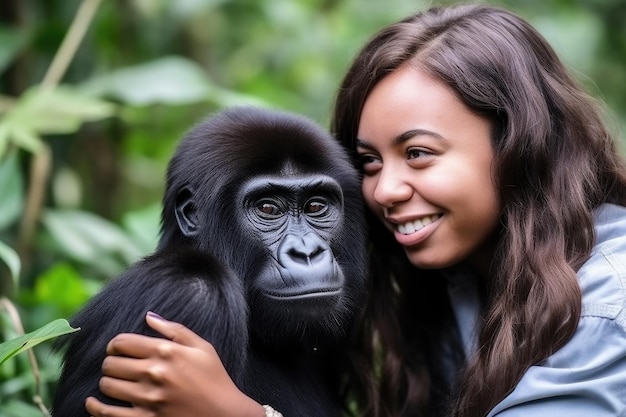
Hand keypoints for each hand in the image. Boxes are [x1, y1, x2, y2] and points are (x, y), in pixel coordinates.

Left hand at [85, 311, 264, 416]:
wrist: (225, 414)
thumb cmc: (215, 378)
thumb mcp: (202, 347)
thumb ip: (174, 329)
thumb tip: (149, 316)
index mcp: (166, 352)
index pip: (123, 342)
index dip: (115, 344)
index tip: (118, 348)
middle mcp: (154, 373)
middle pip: (111, 363)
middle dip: (111, 362)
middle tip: (117, 365)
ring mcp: (148, 398)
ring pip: (108, 386)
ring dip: (107, 382)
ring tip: (114, 382)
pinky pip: (108, 414)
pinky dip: (96, 408)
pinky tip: (93, 403)